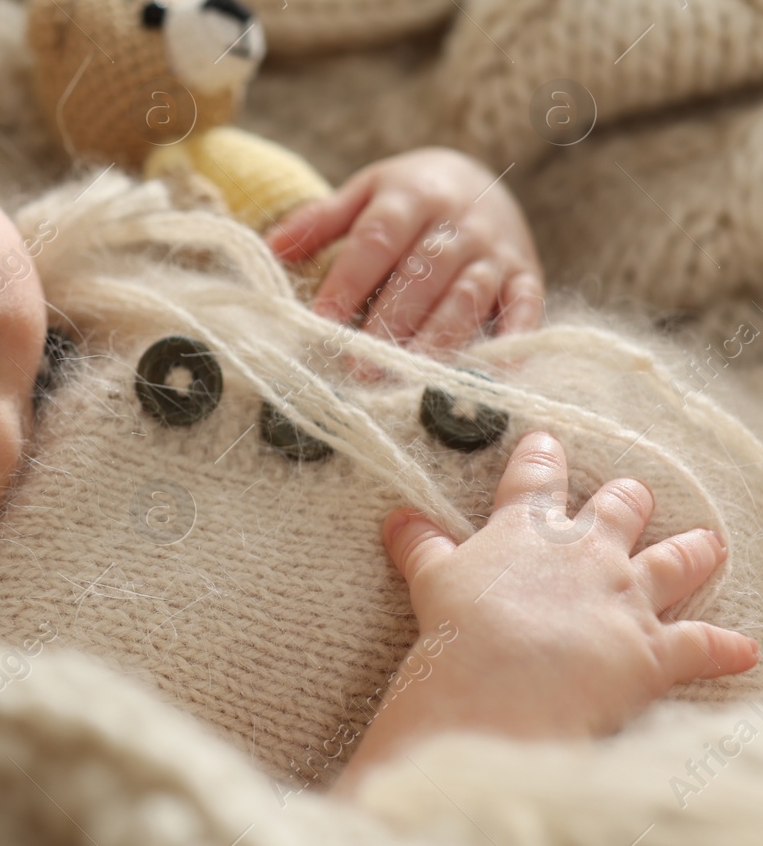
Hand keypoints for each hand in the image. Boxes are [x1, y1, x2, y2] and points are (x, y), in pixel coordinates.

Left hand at [266, 148, 544, 351]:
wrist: (485, 177)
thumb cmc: (409, 197)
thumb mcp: (364, 193)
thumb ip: (319, 220)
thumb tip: (269, 247)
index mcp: (412, 197)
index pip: (377, 239)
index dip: (349, 280)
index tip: (321, 318)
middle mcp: (459, 223)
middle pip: (422, 275)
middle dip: (389, 322)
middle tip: (357, 365)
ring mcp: (496, 251)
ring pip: (467, 298)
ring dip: (438, 340)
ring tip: (408, 377)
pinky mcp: (527, 276)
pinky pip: (524, 309)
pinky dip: (513, 340)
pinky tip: (489, 374)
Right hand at [332, 430, 757, 794]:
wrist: (503, 682)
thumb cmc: (460, 627)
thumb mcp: (431, 579)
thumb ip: (420, 546)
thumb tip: (396, 518)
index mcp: (528, 530)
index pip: (537, 479)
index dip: (543, 458)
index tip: (548, 443)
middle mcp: (587, 553)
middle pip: (619, 510)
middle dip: (629, 500)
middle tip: (635, 493)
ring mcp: (626, 597)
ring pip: (674, 563)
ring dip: (694, 552)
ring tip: (710, 544)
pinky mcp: (654, 649)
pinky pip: (701, 645)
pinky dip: (725, 648)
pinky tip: (745, 647)